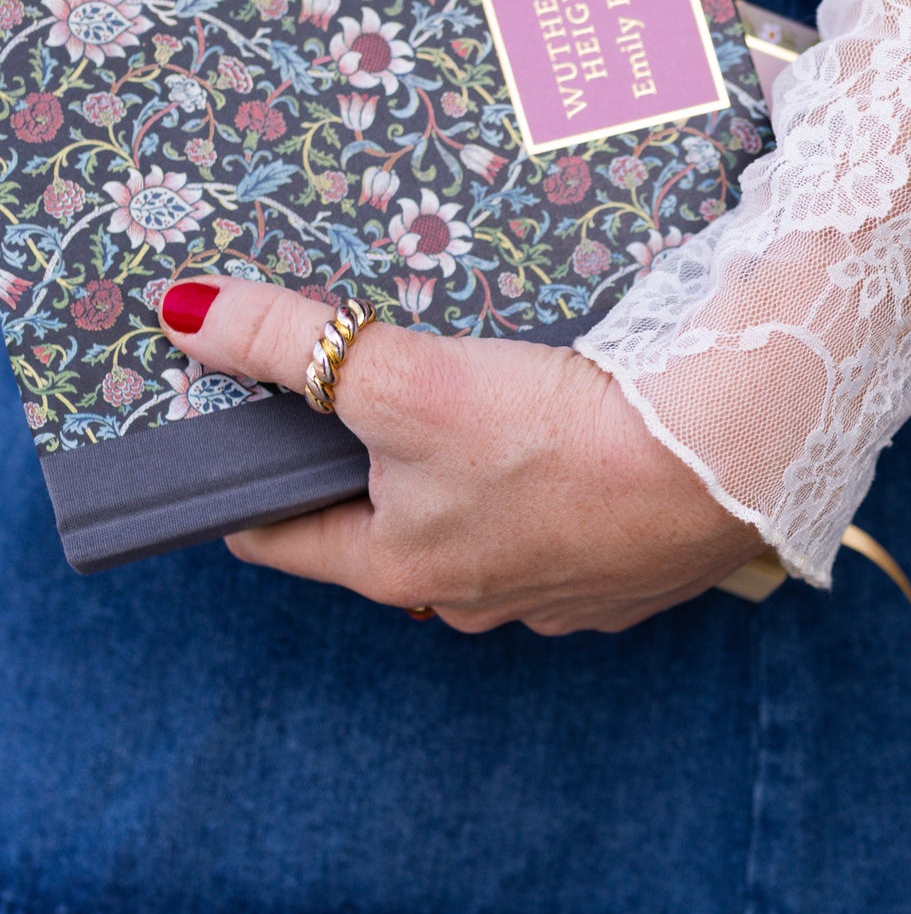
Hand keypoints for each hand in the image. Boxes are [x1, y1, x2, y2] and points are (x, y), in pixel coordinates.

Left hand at [159, 277, 766, 633]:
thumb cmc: (553, 435)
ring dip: (472, 483)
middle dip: (375, 471)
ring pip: (481, 534)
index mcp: (397, 568)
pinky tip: (578, 441)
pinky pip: (567, 533)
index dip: (254, 484)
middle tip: (375, 397)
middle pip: (386, 530)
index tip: (243, 438)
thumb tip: (189, 313)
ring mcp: (554, 597)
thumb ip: (292, 343)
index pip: (282, 539)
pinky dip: (557, 491)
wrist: (720, 464)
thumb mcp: (401, 378)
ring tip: (487, 408)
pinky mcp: (627, 575)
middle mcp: (469, 600)